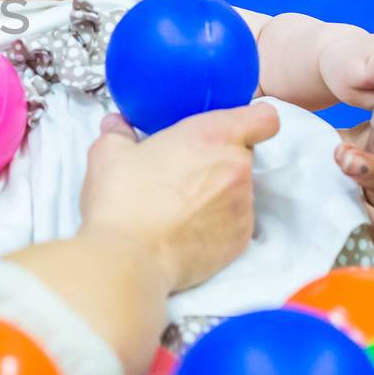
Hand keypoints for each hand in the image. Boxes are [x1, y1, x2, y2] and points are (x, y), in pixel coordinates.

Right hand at [79, 105, 279, 292]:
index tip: (230, 128)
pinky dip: (217, 223)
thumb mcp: (108, 153)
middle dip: (220, 159)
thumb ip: (119, 132)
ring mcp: (243, 206)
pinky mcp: (240, 239)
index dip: (252, 120)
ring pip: (240, 190)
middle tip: (186, 168)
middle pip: (245, 155)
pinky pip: (236, 222)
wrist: (129, 257)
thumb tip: (117, 125)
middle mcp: (237, 168)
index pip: (265, 117)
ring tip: (181, 204)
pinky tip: (186, 227)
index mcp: (212, 136)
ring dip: (219, 192)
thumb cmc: (121, 199)